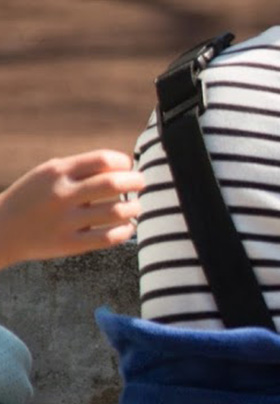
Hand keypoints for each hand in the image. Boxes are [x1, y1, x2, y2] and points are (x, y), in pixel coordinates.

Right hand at [0, 150, 144, 269]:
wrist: (0, 229)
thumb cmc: (34, 197)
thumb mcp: (48, 174)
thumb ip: (82, 168)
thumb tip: (124, 165)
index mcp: (57, 172)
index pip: (103, 159)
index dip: (123, 162)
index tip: (128, 167)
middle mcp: (62, 195)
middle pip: (113, 183)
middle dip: (136, 181)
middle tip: (141, 183)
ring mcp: (66, 221)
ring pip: (116, 211)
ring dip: (134, 207)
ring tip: (136, 206)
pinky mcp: (69, 244)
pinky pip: (109, 237)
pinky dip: (126, 230)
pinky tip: (128, 226)